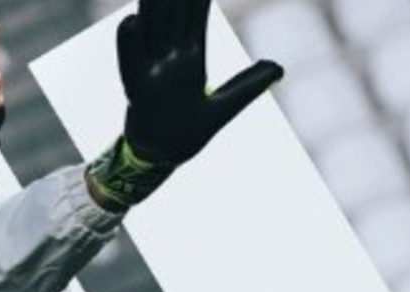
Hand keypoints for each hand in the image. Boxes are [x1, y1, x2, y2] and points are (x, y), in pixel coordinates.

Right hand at [85, 0, 283, 210]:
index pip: (195, 14)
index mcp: (190, 57)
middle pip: (172, 13)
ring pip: (152, 29)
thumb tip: (279, 68)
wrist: (163, 158)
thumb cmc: (189, 133)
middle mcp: (169, 58)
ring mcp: (152, 72)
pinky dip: (130, 46)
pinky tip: (130, 20)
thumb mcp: (226, 108)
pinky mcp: (139, 93)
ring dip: (153, 5)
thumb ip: (248, 86)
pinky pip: (132, 66)